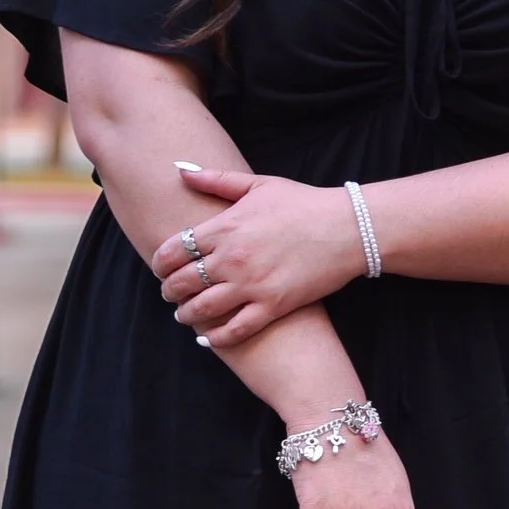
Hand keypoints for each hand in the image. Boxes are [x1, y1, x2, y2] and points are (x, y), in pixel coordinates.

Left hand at [152, 163, 366, 348]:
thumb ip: (216, 178)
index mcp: (225, 227)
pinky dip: (215, 338)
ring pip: (201, 309)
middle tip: (170, 294)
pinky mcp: (272, 306)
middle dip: (169, 291)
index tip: (162, 267)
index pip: (173, 250)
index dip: (160, 263)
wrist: (347, 228)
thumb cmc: (303, 203)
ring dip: (186, 315)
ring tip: (185, 315)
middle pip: (181, 282)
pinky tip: (208, 338)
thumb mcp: (258, 184)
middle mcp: (232, 258)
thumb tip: (180, 169)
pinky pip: (234, 330)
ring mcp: (251, 284)